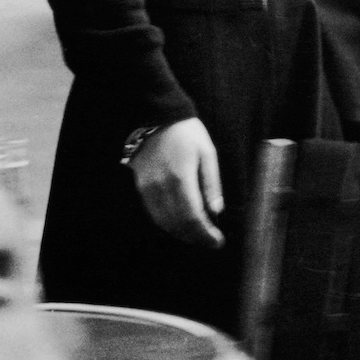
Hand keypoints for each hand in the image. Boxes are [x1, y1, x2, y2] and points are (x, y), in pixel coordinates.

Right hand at [128, 118, 224, 248]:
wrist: (157, 117)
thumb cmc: (187, 134)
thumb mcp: (207, 153)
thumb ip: (211, 184)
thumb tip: (216, 211)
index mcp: (181, 179)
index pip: (193, 218)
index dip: (205, 235)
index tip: (217, 242)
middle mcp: (162, 188)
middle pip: (178, 225)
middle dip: (196, 238)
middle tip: (210, 242)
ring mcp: (148, 189)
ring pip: (164, 223)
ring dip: (182, 234)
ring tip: (198, 235)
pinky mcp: (141, 188)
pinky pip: (154, 214)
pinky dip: (169, 224)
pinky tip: (180, 224)